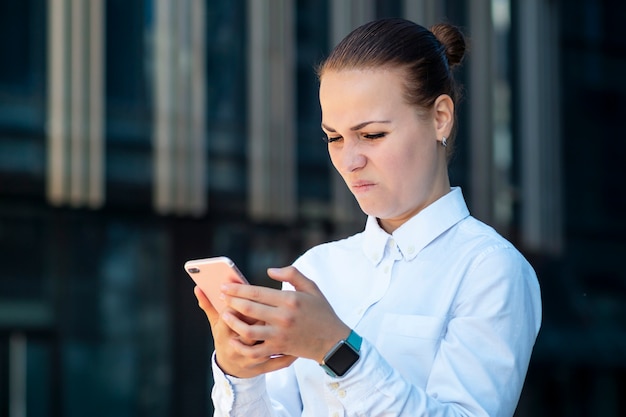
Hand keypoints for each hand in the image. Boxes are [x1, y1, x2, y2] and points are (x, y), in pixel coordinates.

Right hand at [194, 286, 296, 377]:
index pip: (233, 317)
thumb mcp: (216, 325)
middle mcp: (238, 348)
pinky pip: (281, 361)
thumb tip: (198, 287)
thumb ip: (209, 306)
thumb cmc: (225, 339)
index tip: (250, 293)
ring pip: (268, 343)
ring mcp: (253, 360)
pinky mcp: (265, 368)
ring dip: (278, 332)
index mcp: (225, 334)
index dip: (243, 305)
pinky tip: (300, 340)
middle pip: (251, 329)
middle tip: (272, 303)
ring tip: (286, 318)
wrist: (233, 371)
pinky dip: (291, 353)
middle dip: (262, 316)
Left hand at [220, 266, 350, 363]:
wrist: (333, 341)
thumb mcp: (312, 288)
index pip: (257, 292)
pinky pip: (255, 350)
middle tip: (221, 295)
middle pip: (249, 308)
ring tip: (224, 315)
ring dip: (233, 322)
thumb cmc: (322, 312)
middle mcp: (283, 317)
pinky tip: (234, 338)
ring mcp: (280, 335)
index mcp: (290, 300)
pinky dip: (242, 346)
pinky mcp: (279, 349)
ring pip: (248, 330)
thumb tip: (269, 270)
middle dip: (231, 301)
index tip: (226, 285)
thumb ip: (292, 274)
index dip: (238, 288)